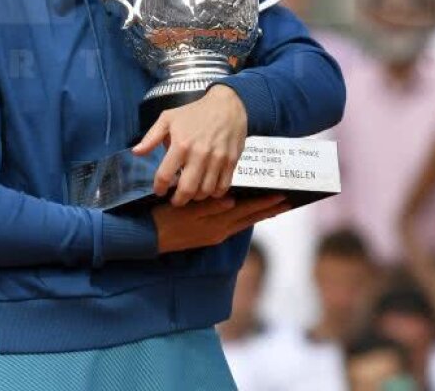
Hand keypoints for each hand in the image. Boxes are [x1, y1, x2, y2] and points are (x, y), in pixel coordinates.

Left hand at [132, 85, 247, 205]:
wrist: (226, 105)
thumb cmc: (194, 112)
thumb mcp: (168, 118)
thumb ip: (151, 137)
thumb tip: (136, 152)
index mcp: (181, 144)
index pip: (165, 175)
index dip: (159, 187)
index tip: (159, 191)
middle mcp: (199, 154)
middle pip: (187, 189)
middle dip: (178, 200)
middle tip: (175, 200)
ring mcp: (217, 159)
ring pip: (205, 191)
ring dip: (196, 197)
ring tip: (191, 194)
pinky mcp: (232, 161)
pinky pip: (223, 186)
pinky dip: (214, 193)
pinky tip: (208, 189)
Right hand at [153, 194, 288, 253]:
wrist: (148, 238)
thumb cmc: (164, 219)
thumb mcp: (185, 210)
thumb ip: (209, 206)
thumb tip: (232, 200)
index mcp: (216, 223)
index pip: (246, 210)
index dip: (264, 203)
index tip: (282, 195)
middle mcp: (219, 231)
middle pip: (249, 218)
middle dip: (268, 209)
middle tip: (287, 201)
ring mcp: (214, 235)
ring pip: (243, 223)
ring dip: (259, 215)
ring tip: (273, 207)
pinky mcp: (207, 236)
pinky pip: (233, 226)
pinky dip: (245, 218)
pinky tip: (247, 214)